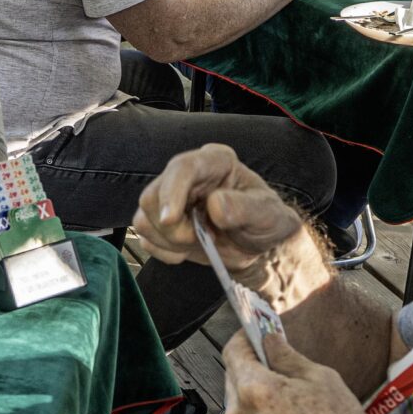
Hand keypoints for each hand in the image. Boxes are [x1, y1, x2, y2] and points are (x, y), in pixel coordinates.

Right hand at [130, 143, 311, 287]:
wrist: (259, 246)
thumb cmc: (266, 222)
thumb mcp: (268, 215)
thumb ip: (245, 208)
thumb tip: (215, 205)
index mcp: (215, 162)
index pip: (182, 167)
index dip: (172, 192)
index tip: (171, 220)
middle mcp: (187, 175)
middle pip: (152, 196)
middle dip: (172, 228)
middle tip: (202, 239)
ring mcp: (170, 198)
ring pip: (144, 218)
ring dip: (169, 241)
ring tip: (199, 243)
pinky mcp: (161, 222)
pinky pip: (145, 238)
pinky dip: (164, 251)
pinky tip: (187, 251)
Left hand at [219, 330, 393, 413]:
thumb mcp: (320, 379)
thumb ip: (287, 357)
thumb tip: (270, 340)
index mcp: (253, 390)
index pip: (233, 351)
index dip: (244, 337)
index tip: (256, 332)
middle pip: (233, 376)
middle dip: (251, 363)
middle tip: (275, 357)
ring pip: (238, 402)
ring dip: (254, 390)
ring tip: (286, 391)